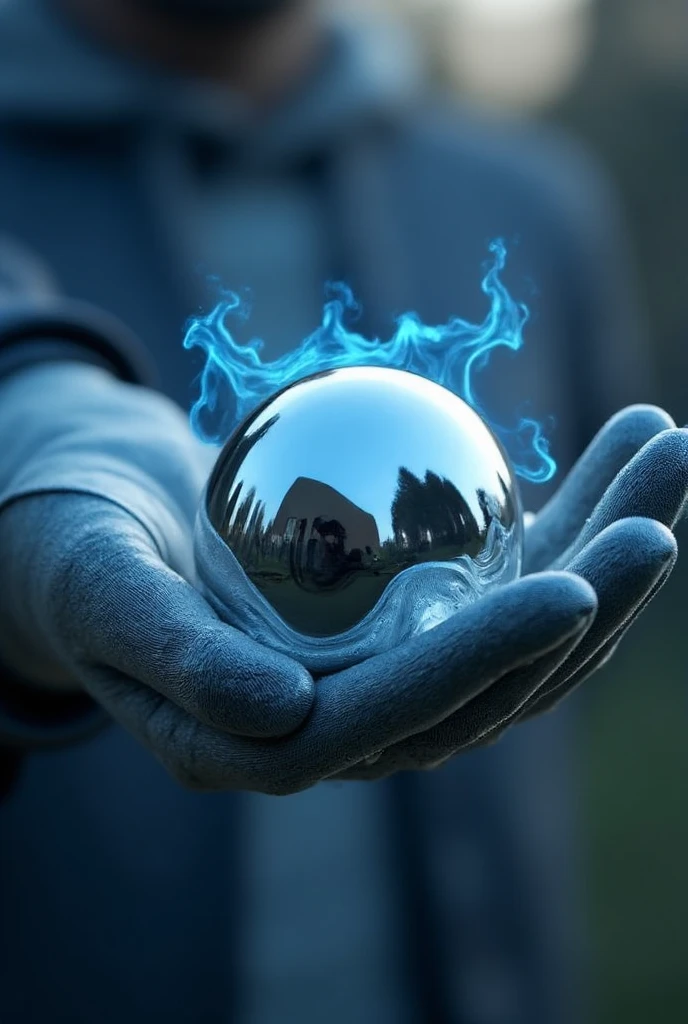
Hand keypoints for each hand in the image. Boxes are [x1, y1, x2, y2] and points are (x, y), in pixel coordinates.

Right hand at [3, 387, 682, 794]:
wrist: (89, 520)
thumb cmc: (73, 550)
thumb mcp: (95, 588)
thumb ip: (171, 655)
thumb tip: (279, 714)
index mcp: (270, 744)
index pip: (398, 715)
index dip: (487, 658)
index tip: (573, 582)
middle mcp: (348, 720)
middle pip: (496, 679)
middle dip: (594, 593)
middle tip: (664, 492)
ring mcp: (387, 664)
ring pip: (522, 624)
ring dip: (603, 536)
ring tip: (664, 443)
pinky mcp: (406, 610)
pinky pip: (504, 573)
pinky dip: (567, 514)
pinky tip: (613, 452)